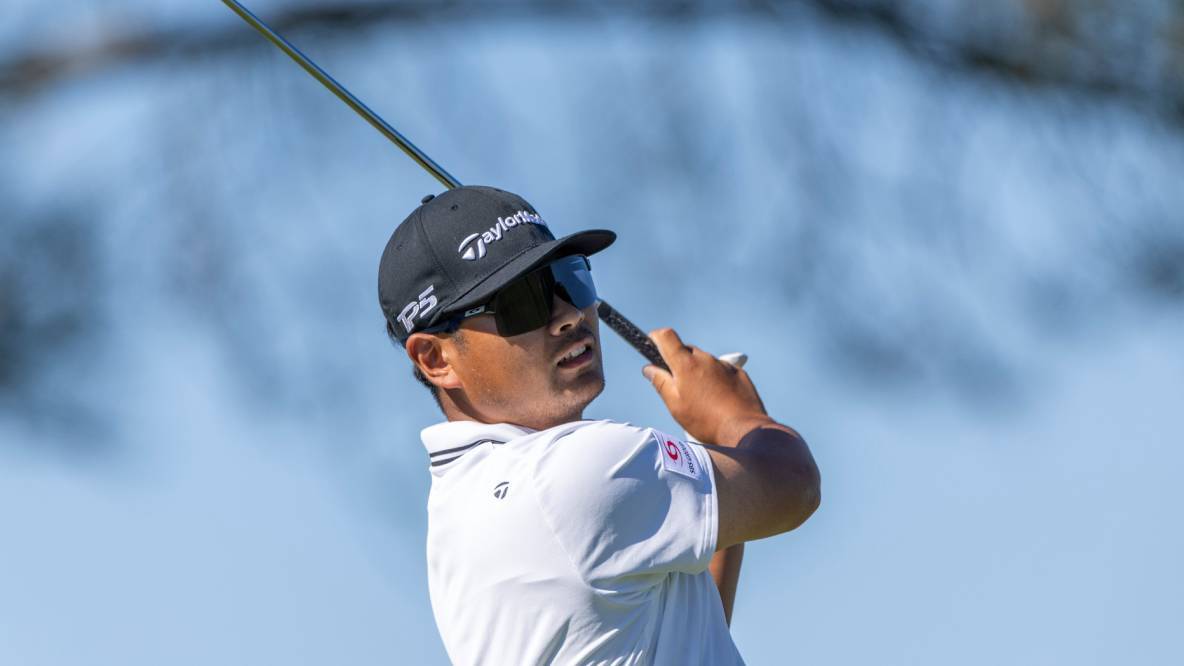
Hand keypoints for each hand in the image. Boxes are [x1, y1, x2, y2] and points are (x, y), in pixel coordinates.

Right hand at [642, 328, 773, 445]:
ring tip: (700, 397)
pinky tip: (717, 399)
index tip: (652, 343)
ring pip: (704, 361)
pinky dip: (716, 379)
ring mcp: (724, 365)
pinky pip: (721, 370)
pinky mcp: (738, 373)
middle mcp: (705, 359)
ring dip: (698, 371)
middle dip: (678, 361)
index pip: (666, 336)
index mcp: (686, 364)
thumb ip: (660, 383)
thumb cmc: (706, 421)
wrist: (744, 430)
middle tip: (676, 383)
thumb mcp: (675, 405)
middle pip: (686, 350)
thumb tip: (649, 369)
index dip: (656, 337)